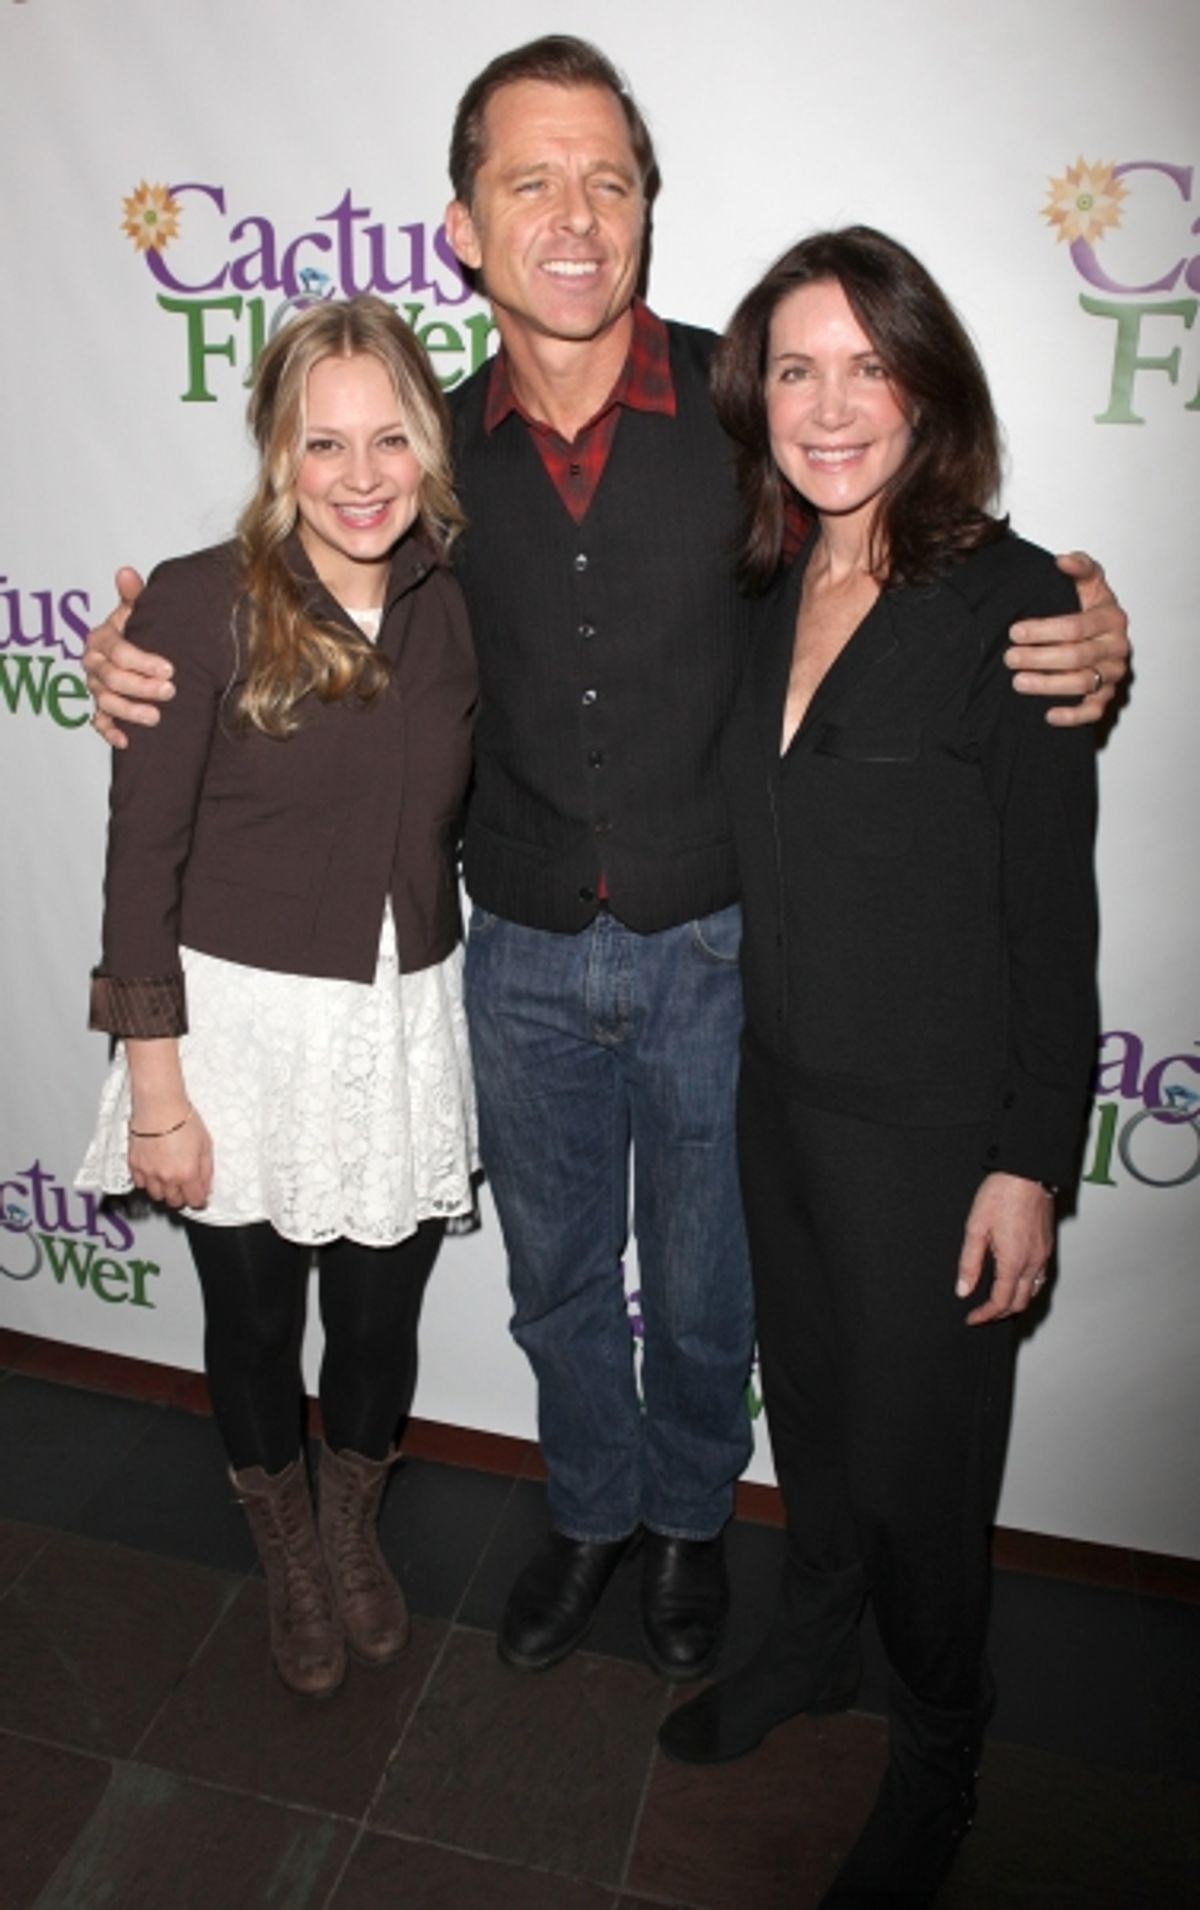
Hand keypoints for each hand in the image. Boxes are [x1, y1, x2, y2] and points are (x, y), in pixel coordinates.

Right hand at [83, 568, 173, 747]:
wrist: (138, 654)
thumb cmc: (139, 629)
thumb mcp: (137, 611)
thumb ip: (133, 596)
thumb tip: (126, 572)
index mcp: (100, 639)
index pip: (118, 651)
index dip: (142, 660)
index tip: (169, 668)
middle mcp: (93, 664)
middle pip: (112, 679)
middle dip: (141, 686)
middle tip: (169, 691)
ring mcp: (95, 688)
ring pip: (106, 702)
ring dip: (130, 711)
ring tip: (156, 717)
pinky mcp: (100, 708)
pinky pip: (99, 722)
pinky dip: (111, 732)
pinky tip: (127, 741)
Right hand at [128, 1106, 212, 1208]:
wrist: (159, 1105)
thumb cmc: (182, 1119)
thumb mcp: (206, 1145)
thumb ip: (207, 1170)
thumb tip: (206, 1186)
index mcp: (187, 1173)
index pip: (194, 1200)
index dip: (199, 1200)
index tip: (199, 1197)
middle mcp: (167, 1177)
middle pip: (174, 1201)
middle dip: (182, 1197)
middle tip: (185, 1186)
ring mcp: (148, 1172)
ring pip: (156, 1195)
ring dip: (164, 1191)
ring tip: (169, 1178)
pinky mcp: (135, 1164)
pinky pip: (140, 1183)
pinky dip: (147, 1181)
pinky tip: (154, 1172)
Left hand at [955, 1173, 1053, 1325]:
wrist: (1027, 1172)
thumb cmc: (1002, 1194)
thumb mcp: (975, 1228)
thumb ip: (969, 1262)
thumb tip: (963, 1289)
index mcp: (1014, 1262)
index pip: (1001, 1302)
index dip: (985, 1315)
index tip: (972, 1318)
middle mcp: (1033, 1262)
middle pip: (1020, 1302)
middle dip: (1001, 1313)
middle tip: (982, 1313)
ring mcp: (1044, 1254)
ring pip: (1033, 1291)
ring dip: (1016, 1301)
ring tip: (997, 1301)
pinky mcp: (1048, 1245)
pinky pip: (1040, 1277)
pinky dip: (1027, 1287)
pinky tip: (1015, 1280)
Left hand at [1005, 551, 1130, 727]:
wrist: (1103, 632)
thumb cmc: (1089, 607)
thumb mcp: (1088, 582)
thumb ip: (1079, 567)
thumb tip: (1062, 560)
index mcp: (1111, 617)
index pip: (1076, 626)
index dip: (1043, 631)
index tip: (1015, 632)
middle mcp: (1116, 647)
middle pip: (1076, 657)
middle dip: (1039, 658)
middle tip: (1010, 658)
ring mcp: (1113, 673)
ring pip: (1082, 684)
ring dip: (1047, 686)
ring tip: (1018, 682)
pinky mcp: (1107, 696)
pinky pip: (1093, 711)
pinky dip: (1072, 716)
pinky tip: (1048, 715)